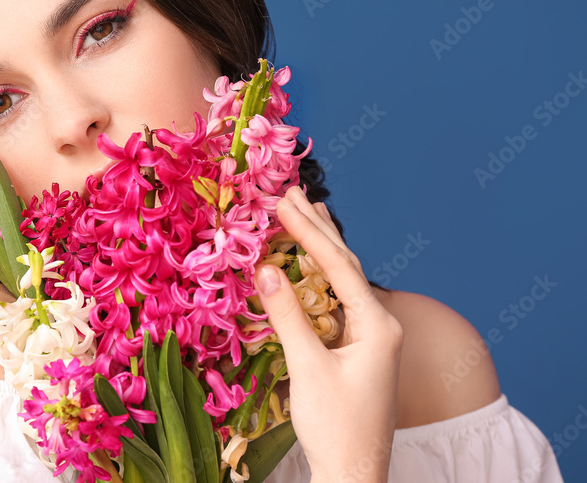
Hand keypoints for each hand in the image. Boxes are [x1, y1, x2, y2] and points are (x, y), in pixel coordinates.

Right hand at [253, 186, 403, 482]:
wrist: (353, 472)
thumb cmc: (335, 426)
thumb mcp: (307, 368)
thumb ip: (287, 316)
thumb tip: (264, 270)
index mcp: (378, 324)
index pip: (338, 265)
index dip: (308, 231)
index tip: (283, 202)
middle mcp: (379, 323)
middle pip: (345, 264)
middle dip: (317, 227)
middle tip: (291, 191)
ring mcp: (370, 336)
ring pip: (342, 278)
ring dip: (319, 245)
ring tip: (304, 209)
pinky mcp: (357, 348)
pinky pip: (336, 299)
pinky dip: (318, 274)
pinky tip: (307, 262)